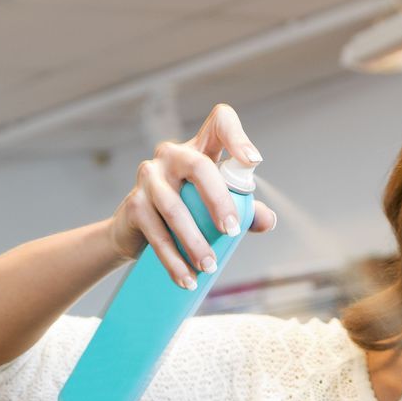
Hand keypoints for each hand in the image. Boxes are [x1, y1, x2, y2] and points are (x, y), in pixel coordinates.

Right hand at [107, 102, 277, 287]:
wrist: (133, 233)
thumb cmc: (183, 213)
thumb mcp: (213, 208)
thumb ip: (244, 211)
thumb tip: (268, 221)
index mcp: (198, 149)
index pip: (219, 122)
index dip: (237, 136)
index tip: (253, 162)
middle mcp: (172, 155)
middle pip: (199, 166)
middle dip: (218, 201)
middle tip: (232, 232)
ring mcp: (149, 177)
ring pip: (174, 207)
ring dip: (194, 241)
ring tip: (209, 266)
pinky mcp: (134, 204)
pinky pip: (156, 234)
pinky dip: (173, 260)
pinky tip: (186, 277)